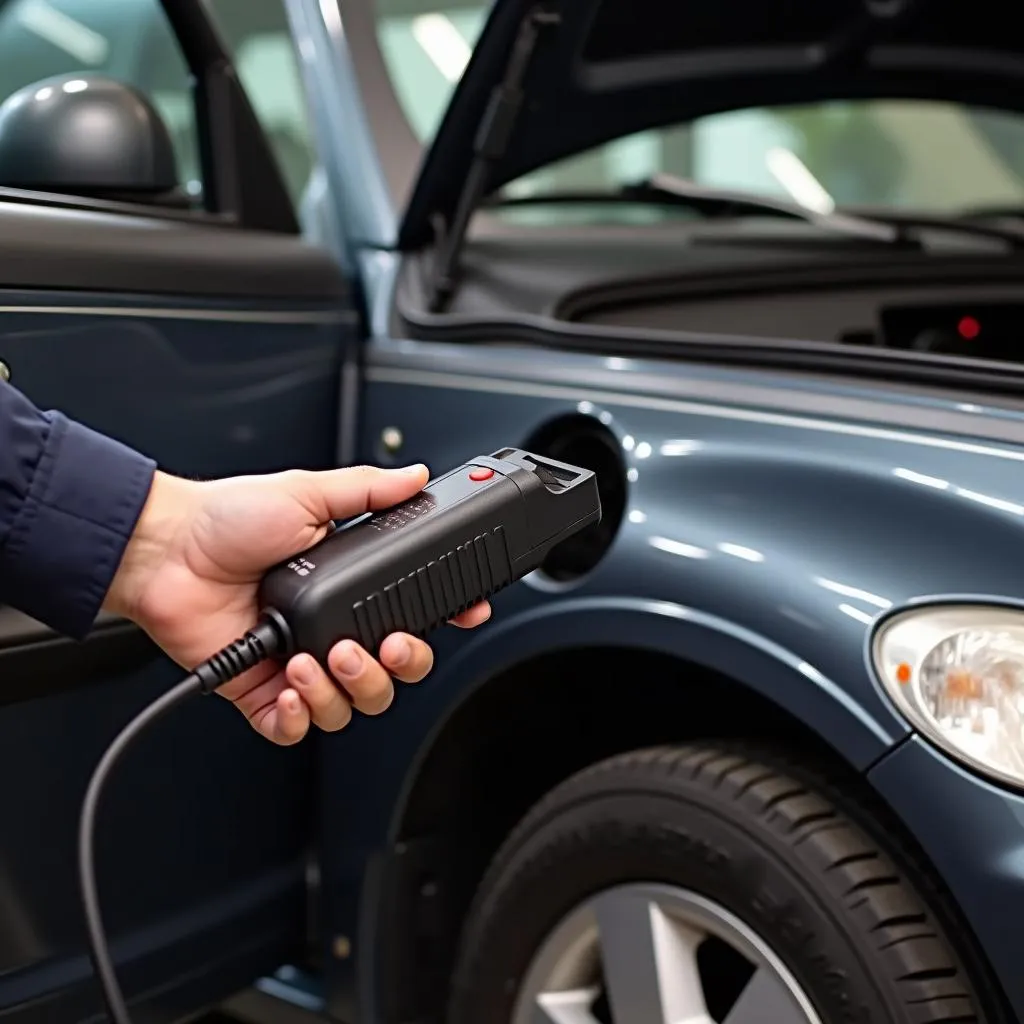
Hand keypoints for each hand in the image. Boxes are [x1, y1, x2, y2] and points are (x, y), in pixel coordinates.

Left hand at [104, 464, 489, 744]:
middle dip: (400, 666)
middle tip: (384, 645)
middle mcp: (331, 628)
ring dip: (346, 688)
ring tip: (316, 658)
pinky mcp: (263, 691)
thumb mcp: (308, 493)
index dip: (445, 619)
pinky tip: (294, 685)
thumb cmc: (227, 519)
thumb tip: (413, 476)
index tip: (465, 613)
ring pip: (354, 704)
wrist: (167, 549)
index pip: (414, 612)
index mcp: (349, 587)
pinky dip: (303, 715)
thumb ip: (367, 489)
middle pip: (394, 671)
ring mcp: (299, 663)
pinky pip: (299, 727)